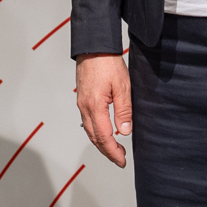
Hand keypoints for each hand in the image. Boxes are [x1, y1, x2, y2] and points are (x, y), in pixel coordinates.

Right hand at [74, 53, 130, 167]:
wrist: (93, 46)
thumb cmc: (107, 63)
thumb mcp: (122, 87)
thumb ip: (123, 111)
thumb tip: (124, 131)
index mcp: (95, 106)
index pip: (104, 137)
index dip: (113, 151)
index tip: (121, 160)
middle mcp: (85, 107)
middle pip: (94, 138)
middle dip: (107, 151)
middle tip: (119, 159)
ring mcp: (82, 103)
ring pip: (89, 131)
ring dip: (101, 143)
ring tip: (114, 148)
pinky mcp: (82, 98)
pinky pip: (88, 121)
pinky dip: (96, 132)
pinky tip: (105, 132)